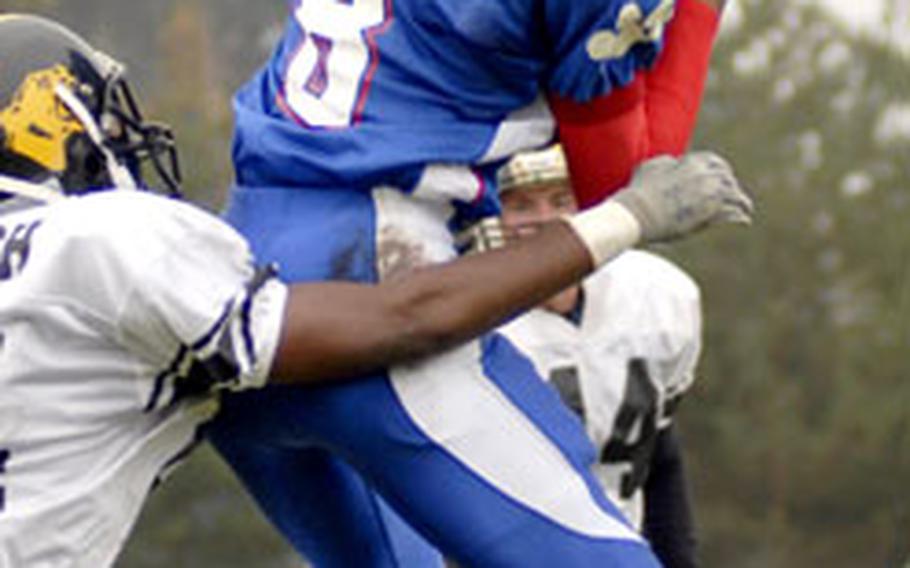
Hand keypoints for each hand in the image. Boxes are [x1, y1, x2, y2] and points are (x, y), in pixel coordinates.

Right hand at [611, 152, 753, 242]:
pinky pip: (733, 214)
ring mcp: (711, 195)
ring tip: (746, 208)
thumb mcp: (651, 166)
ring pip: (735, 196)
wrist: (638, 213)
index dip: (721, 169)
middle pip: (728, 179)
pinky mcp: (711, 214)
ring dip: (742, 201)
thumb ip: (667, 161)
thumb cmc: (640, 190)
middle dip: (732, 186)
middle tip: (734, 194)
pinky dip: (740, 217)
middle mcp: (706, 176)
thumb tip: (674, 161)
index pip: (716, 162)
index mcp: (693, 162)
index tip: (723, 176)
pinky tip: (744, 220)